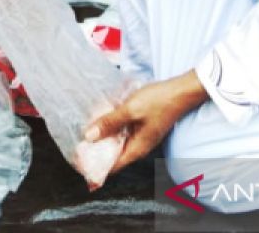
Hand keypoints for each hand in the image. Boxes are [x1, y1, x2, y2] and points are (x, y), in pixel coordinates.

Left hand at [84, 72, 208, 175]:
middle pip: (114, 156)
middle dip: (97, 153)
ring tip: (86, 134)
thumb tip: (89, 136)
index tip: (79, 163)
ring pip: (118, 143)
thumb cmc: (158, 101)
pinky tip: (103, 120)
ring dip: (103, 139)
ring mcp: (142, 136)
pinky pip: (123, 133)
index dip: (96, 167)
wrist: (180, 91)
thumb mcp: (130, 110)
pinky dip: (112, 129)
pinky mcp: (142, 127)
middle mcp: (139, 146)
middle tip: (78, 147)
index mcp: (137, 148)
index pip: (112, 167)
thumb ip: (110, 123)